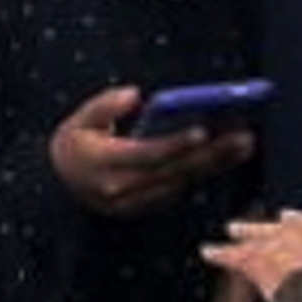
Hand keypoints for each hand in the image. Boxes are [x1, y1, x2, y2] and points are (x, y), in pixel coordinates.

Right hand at [46, 87, 251, 218]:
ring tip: (244, 144)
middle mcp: (122, 188)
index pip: (147, 154)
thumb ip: (105, 105)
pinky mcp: (146, 205)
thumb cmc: (72, 148)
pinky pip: (180, 187)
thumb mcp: (78, 120)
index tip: (203, 130)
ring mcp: (136, 201)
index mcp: (104, 163)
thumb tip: (136, 95)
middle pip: (175, 170)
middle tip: (243, 136)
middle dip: (211, 154)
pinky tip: (226, 156)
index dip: (176, 143)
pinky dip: (203, 171)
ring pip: (182, 181)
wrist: (57, 189)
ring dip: (215, 163)